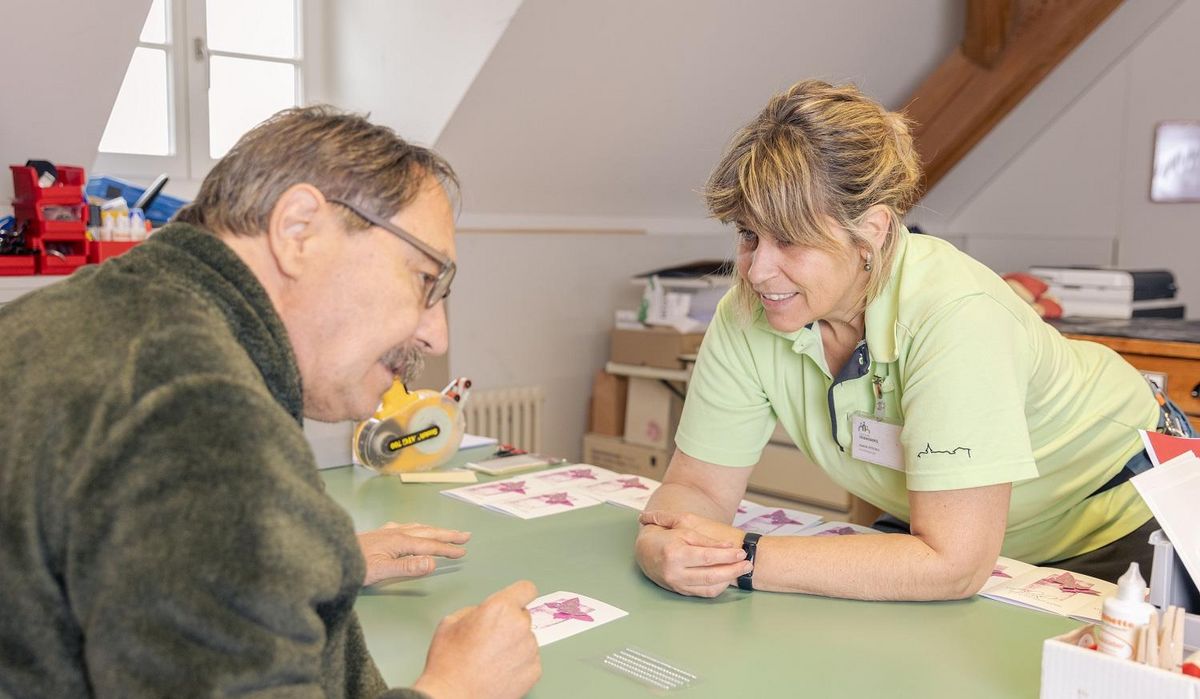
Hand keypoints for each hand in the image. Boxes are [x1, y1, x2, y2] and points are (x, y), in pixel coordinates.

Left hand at [357, 522, 469, 586]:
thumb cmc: (355, 566)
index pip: (429, 546)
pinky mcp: (380, 533)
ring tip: (447, 532)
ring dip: (435, 530)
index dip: (447, 549)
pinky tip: (414, 529)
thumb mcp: (382, 571)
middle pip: (428, 532)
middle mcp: (396, 532)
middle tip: (465, 535)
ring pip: (418, 528)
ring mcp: (388, 531)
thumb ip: (408, 567)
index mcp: (400, 541)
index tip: (462, 551)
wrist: (331, 554)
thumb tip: (432, 563)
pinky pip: (406, 527)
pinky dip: (418, 528)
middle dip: (447, 535)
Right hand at [413, 580, 541, 698]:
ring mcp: (529, 649)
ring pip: (526, 639)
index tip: (518, 599)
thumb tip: (483, 614)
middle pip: (523, 616)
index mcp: (500, 608)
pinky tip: (499, 670)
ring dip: (514, 645)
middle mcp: (519, 625)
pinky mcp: (534, 671)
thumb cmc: (449, 663)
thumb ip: (474, 610)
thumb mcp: (451, 622)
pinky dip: (519, 664)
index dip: (519, 595)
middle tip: (490, 638)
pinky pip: (530, 660)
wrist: (453, 696)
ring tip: (491, 659)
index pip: (526, 589)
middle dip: (509, 624)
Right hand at [635, 510, 750, 597]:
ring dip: (728, 580)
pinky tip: (727, 578)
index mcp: (675, 553)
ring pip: (709, 587)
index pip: (707, 556)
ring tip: (741, 570)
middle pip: (711, 574)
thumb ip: (706, 539)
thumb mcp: (683, 529)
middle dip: (733, 570)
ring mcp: (677, 584)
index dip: (727, 555)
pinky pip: (703, 593)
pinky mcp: (679, 591)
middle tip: (748, 564)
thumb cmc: (666, 536)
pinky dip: (718, 586)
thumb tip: (728, 547)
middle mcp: (674, 572)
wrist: (645, 552)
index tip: (741, 552)